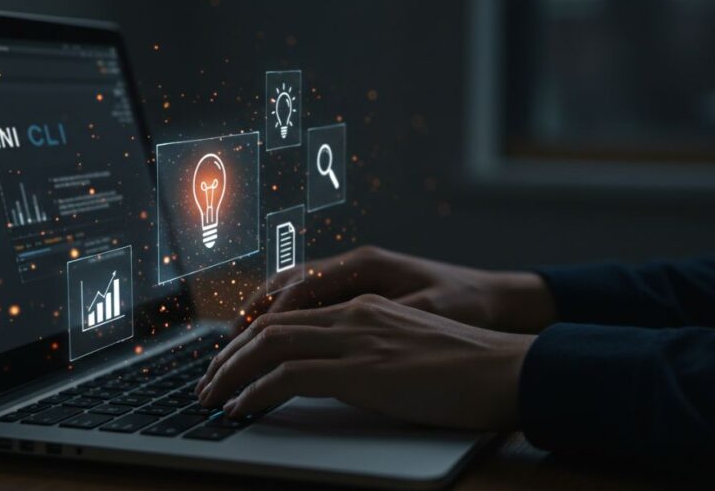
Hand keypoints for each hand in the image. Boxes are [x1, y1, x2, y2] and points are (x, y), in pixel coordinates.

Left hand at [197, 294, 535, 429]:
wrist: (509, 369)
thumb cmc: (468, 368)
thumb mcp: (409, 349)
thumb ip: (369, 352)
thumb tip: (336, 376)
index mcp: (364, 306)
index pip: (291, 315)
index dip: (251, 338)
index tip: (229, 361)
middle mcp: (355, 313)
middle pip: (270, 326)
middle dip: (229, 355)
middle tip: (206, 382)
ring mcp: (358, 338)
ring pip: (271, 345)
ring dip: (232, 372)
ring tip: (211, 397)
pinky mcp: (364, 370)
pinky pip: (290, 376)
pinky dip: (257, 391)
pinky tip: (241, 409)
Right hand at [244, 245, 555, 333]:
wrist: (494, 297)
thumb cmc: (466, 304)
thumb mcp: (428, 312)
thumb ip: (382, 319)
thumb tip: (334, 332)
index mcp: (367, 264)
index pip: (304, 287)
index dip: (272, 317)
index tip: (249, 343)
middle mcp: (355, 262)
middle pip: (287, 283)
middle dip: (254, 313)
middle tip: (227, 344)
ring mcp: (354, 272)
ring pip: (292, 286)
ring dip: (262, 311)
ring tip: (236, 340)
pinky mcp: (357, 286)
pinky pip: (307, 295)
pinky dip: (282, 311)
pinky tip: (269, 333)